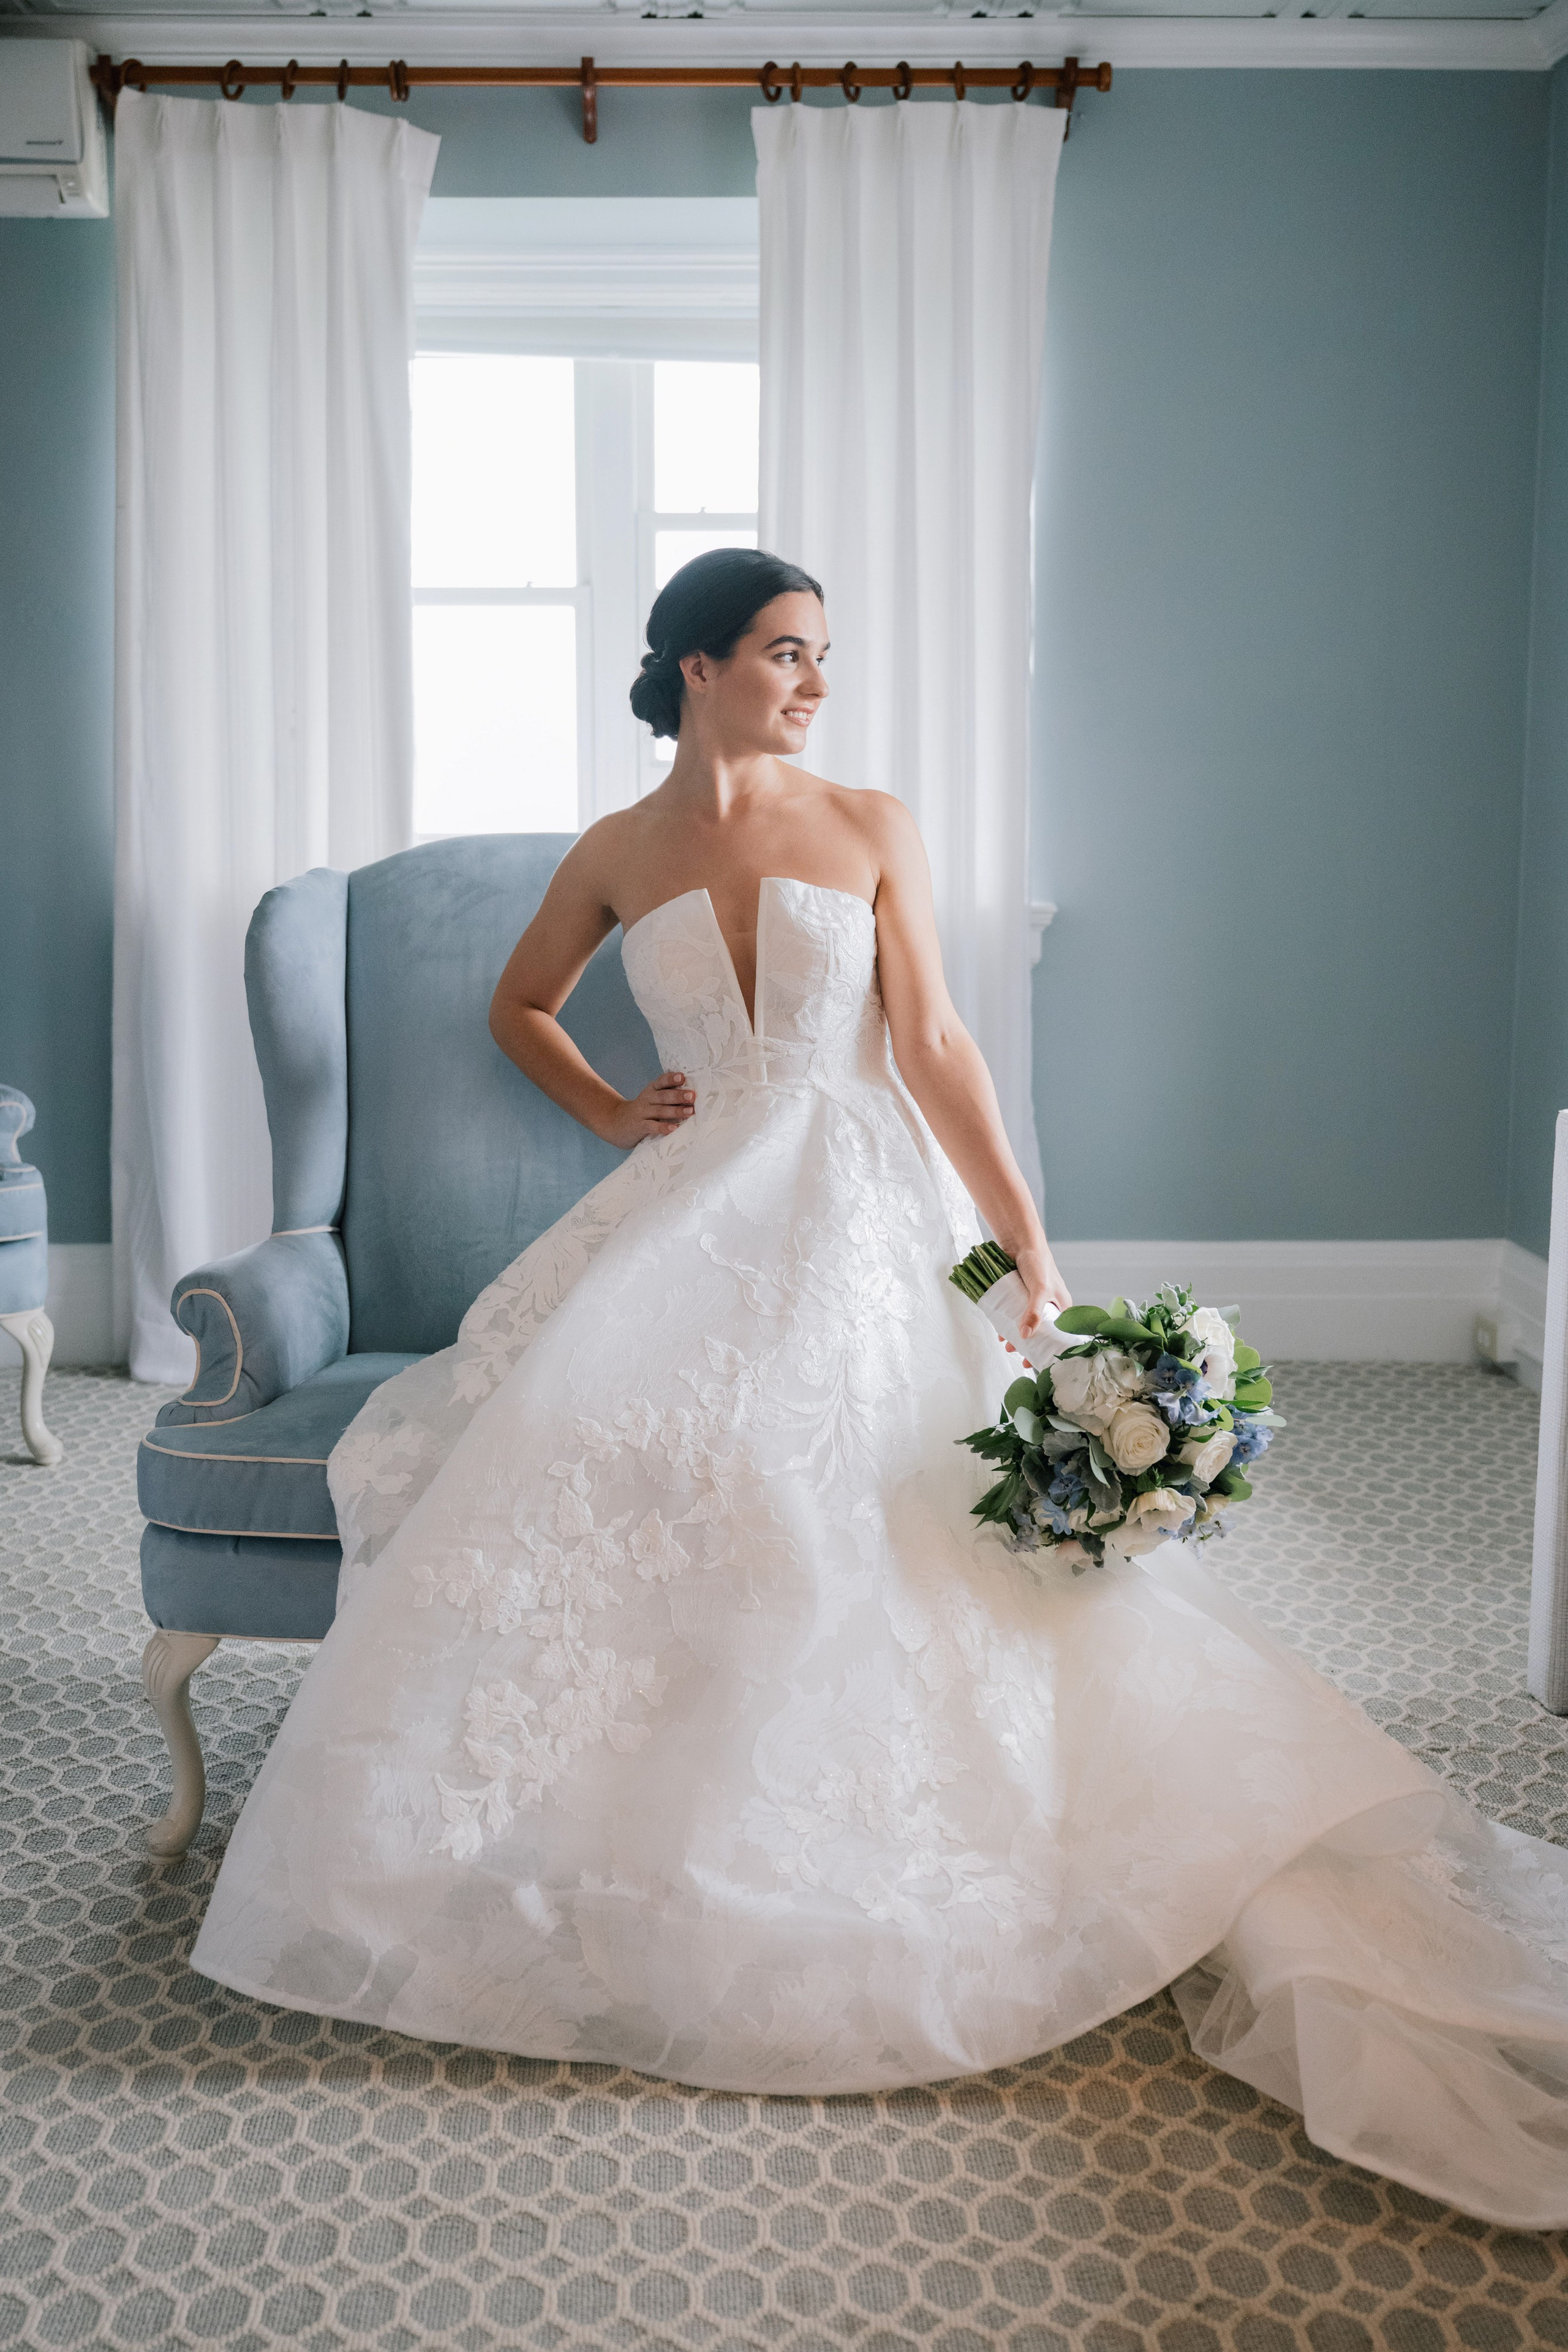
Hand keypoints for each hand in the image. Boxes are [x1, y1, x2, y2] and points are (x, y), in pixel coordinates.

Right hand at [599, 1071, 694, 1148]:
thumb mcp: (651, 1099)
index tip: (683, 1076)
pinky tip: (673, 1128)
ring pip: (660, 1111)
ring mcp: (642, 1113)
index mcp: (651, 1090)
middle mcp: (647, 1099)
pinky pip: (652, 1126)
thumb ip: (667, 1095)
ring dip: (676, 1111)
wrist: (616, 1123)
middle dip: (678, 1095)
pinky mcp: (639, 1127)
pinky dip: (663, 1127)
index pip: (661, 1082)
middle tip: (692, 1095)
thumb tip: (693, 1094)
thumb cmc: (643, 1111)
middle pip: (663, 1096)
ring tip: (690, 1111)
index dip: (671, 1079)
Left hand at [1007, 1241, 1071, 1355]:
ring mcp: (1033, 1301)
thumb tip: (1025, 1336)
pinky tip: (1000, 1331)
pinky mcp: (1019, 1296)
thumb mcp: (1039, 1290)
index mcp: (1062, 1306)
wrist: (1020, 1241)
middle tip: (1019, 1356)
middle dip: (1031, 1345)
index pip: (1060, 1333)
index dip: (1052, 1348)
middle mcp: (1049, 1305)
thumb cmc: (1038, 1263)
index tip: (1041, 1361)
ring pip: (1027, 1324)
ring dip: (1017, 1336)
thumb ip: (1033, 1312)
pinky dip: (1009, 1323)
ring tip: (1007, 1346)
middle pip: (1042, 1331)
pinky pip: (1015, 1314)